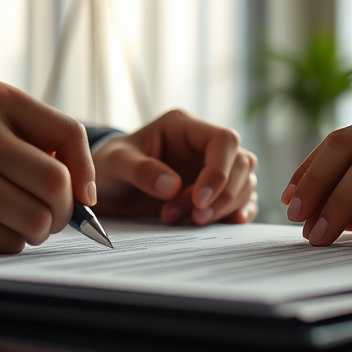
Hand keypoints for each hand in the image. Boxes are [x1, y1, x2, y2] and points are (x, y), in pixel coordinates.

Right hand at [0, 81, 95, 252]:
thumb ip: (35, 139)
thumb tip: (85, 190)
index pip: (68, 133)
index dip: (86, 170)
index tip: (84, 193)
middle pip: (57, 184)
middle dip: (64, 210)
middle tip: (51, 217)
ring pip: (35, 220)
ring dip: (37, 231)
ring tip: (18, 223)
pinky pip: (5, 243)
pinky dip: (7, 243)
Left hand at [92, 109, 257, 224]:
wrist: (107, 188)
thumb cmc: (110, 167)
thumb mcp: (115, 163)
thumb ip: (141, 170)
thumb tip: (173, 186)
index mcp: (184, 127)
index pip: (224, 140)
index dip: (219, 171)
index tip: (198, 201)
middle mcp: (204, 144)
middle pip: (241, 162)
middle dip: (221, 195)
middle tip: (192, 218)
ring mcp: (213, 167)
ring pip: (244, 182)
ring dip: (223, 207)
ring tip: (186, 221)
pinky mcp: (215, 190)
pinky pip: (242, 199)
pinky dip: (237, 213)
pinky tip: (222, 224)